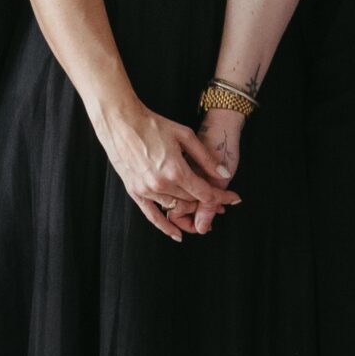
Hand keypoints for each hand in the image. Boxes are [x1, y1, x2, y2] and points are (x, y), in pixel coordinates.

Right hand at [100, 98, 238, 242]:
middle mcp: (161, 184)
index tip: (233, 199)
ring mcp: (146, 190)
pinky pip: (152, 215)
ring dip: (190, 210)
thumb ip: (206, 158)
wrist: (121, 121)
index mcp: (176, 170)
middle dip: (207, 203)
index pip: (205, 193)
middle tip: (219, 203)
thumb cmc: (153, 124)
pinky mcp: (134, 191)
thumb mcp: (185, 136)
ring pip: (175, 208)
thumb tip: (224, 175)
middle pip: (191, 202)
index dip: (222, 198)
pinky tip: (177, 234)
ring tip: (201, 210)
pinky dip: (165, 226)